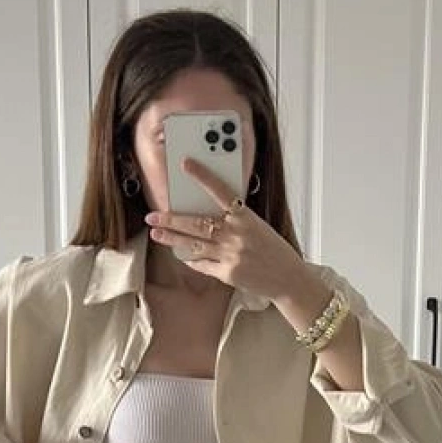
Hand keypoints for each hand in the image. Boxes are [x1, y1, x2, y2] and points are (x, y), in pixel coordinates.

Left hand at [145, 156, 305, 301]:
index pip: (221, 191)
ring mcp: (230, 255)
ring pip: (193, 244)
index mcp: (246, 217)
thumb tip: (209, 215)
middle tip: (153, 216)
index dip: (202, 176)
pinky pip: (203, 264)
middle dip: (171, 219)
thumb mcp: (258, 227)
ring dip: (172, 239)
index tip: (186, 164)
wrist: (288, 279)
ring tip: (156, 234)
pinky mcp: (228, 273)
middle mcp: (236, 234)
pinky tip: (182, 255)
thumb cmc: (274, 250)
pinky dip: (192, 259)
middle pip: (196, 223)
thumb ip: (236, 220)